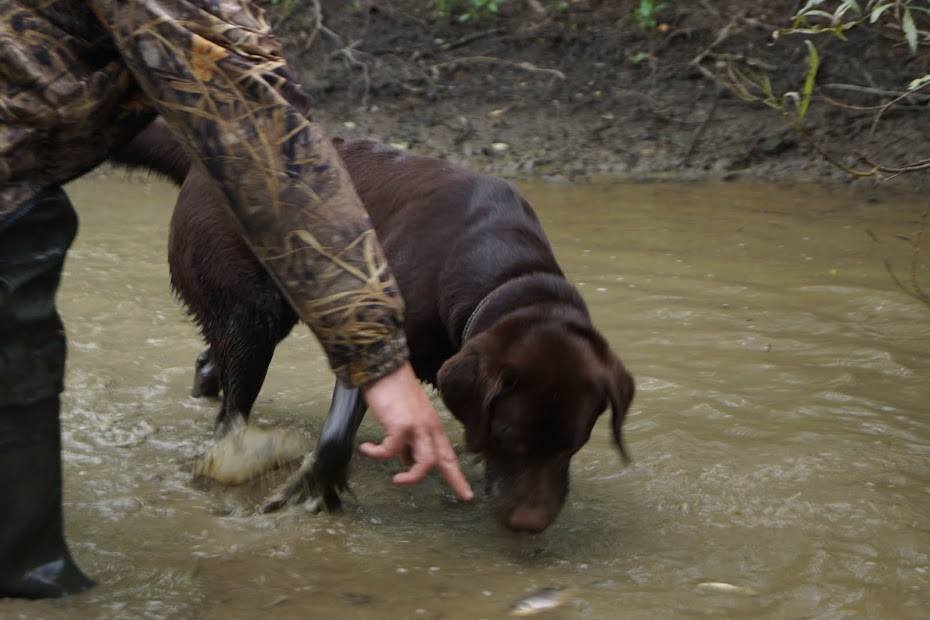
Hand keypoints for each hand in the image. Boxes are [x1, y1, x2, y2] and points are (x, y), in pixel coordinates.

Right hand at [360, 363, 473, 500]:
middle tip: (462, 497)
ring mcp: (417, 427)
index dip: (458, 476)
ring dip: (410, 477)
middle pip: (443, 461)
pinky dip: (376, 453)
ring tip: (396, 479)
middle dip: (454, 480)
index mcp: (433, 426)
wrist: (383, 369)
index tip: (467, 495)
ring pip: (424, 463)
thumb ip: (410, 440)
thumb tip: (405, 461)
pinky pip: (390, 452)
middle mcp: (429, 428)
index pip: (449, 455)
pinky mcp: (400, 426)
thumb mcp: (407, 418)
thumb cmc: (393, 393)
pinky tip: (366, 448)